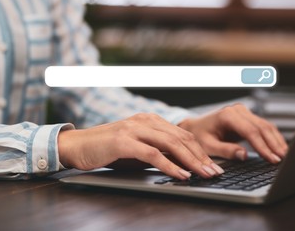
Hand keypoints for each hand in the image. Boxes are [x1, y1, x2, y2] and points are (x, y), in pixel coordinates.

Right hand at [58, 113, 223, 179]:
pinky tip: (181, 175)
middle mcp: (145, 120)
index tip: (213, 165)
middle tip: (215, 172)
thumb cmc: (108, 149)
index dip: (201, 151)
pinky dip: (169, 165)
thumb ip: (157, 151)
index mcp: (151, 120)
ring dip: (190, 161)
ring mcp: (134, 129)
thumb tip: (181, 164)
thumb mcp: (137, 149)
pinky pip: (152, 154)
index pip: (182, 135)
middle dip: (201, 157)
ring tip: (204, 174)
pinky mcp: (124, 141)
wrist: (78, 145)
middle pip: (181, 138)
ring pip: (170, 144)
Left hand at [178, 104, 287, 162]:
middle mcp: (237, 110)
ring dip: (276, 141)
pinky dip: (272, 138)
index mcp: (227, 115)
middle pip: (261, 127)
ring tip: (284, 156)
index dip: (263, 146)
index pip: (250, 131)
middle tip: (282, 160)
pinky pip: (263, 127)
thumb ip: (225, 150)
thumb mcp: (208, 146)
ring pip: (265, 126)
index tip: (272, 158)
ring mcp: (244, 112)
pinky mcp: (248, 117)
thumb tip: (243, 155)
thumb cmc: (199, 136)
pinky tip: (279, 148)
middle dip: (273, 144)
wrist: (195, 127)